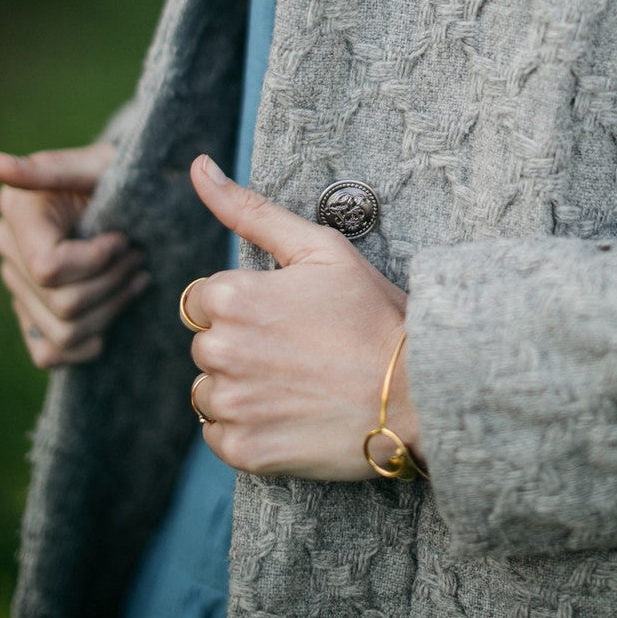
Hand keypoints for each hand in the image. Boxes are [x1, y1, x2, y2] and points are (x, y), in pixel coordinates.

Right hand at [0, 144, 149, 368]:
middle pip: (63, 305)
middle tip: (139, 256)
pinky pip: (49, 354)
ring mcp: (19, 287)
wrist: (125, 194)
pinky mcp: (33, 314)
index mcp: (18, 214)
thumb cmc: (117, 175)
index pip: (49, 268)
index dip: (97, 261)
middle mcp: (10, 252)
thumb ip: (50, 169)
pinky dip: (86, 344)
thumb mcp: (99, 164)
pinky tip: (113, 315)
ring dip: (111, 309)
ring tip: (135, 277)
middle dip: (114, 283)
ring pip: (64, 334)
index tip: (123, 238)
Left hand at [184, 154, 422, 479]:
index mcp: (230, 297)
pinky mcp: (245, 451)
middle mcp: (220, 350)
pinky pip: (220, 436)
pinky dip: (247, 429)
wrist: (416, 392)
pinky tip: (289, 414)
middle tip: (299, 348)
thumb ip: (250, 210)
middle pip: (206, 345)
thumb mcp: (318, 248)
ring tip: (296, 382)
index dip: (245, 304)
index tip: (286, 314)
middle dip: (240, 344)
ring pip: (208, 391)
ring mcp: (232, 405)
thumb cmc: (371, 313)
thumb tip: (200, 166)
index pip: (204, 300)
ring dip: (239, 387)